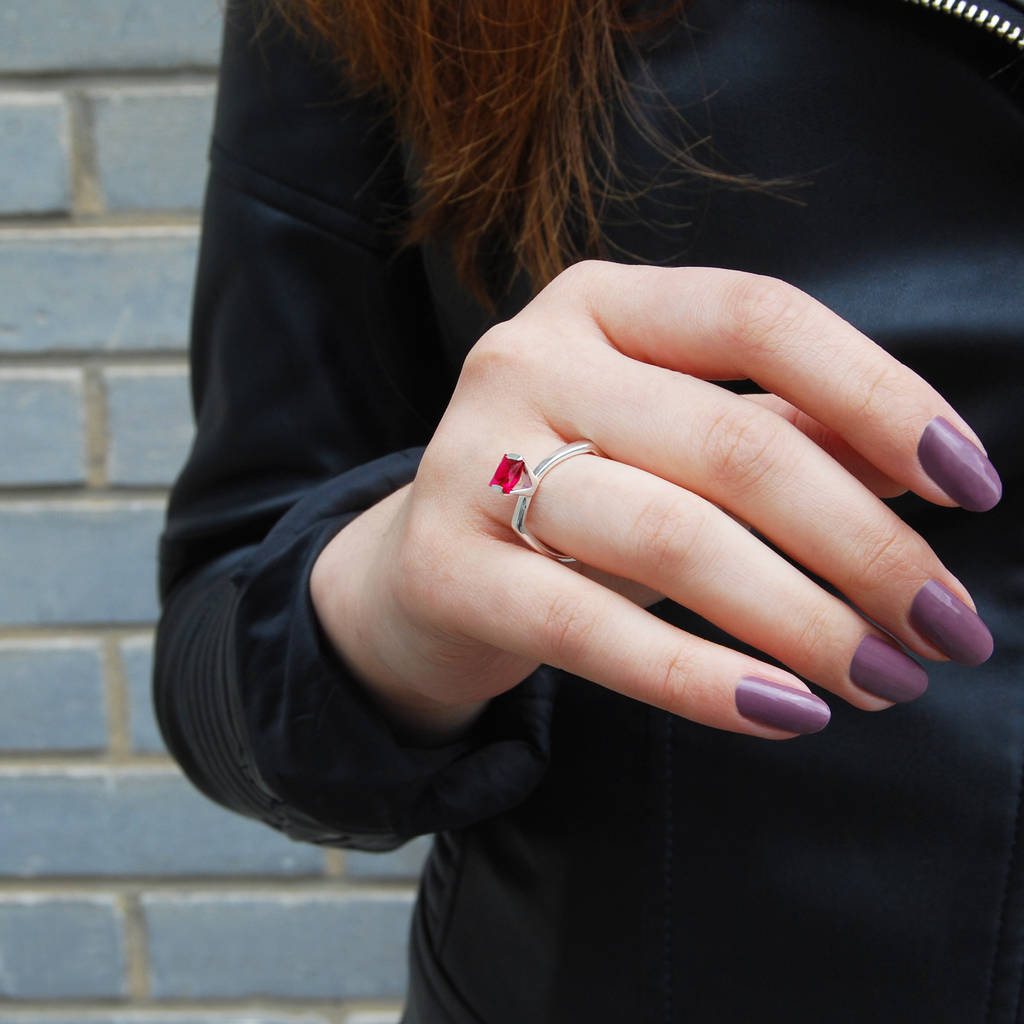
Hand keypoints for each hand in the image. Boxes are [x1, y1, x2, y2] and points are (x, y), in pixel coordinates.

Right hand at [311, 262, 999, 740]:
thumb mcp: (668, 442)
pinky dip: (701, 678)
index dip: (880, 395)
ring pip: (670, 536)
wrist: (422, 567)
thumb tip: (913, 465)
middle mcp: (528, 358)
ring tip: (882, 680)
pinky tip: (784, 713)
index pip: (760, 317)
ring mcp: (472, 458)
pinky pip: (591, 627)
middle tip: (944, 628)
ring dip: (801, 620)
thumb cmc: (570, 492)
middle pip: (731, 444)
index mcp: (599, 305)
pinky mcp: (446, 564)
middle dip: (863, 545)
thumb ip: (778, 433)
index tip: (969, 486)